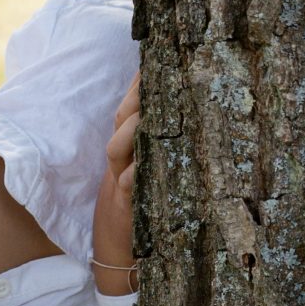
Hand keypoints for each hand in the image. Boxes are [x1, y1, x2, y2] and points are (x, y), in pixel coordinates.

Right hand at [92, 73, 139, 295]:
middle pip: (122, 118)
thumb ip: (159, 143)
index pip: (132, 105)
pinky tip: (140, 167)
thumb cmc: (139, 206)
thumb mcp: (147, 170)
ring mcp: (118, 180)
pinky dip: (132, 176)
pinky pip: (125, 187)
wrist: (116, 252)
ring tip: (145, 115)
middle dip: (136, 95)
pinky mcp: (122, 206)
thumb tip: (188, 111)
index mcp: (129, 146)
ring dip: (131, 131)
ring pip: (118, 148)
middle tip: (153, 73)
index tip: (159, 54)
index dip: (141, 81)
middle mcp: (121, 158)